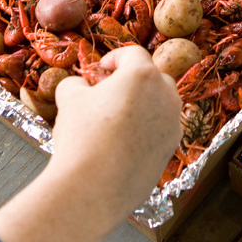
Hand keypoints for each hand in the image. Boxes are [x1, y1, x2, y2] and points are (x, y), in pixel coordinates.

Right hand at [48, 46, 180, 228]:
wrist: (93, 188)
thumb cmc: (82, 138)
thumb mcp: (69, 100)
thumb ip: (76, 84)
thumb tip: (79, 86)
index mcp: (143, 75)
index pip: (132, 53)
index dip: (114, 58)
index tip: (100, 70)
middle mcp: (165, 96)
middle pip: (151, 77)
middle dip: (130, 81)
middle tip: (107, 93)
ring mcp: (172, 124)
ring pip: (160, 104)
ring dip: (141, 105)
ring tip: (115, 119)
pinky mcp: (171, 149)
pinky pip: (160, 130)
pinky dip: (145, 130)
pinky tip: (123, 143)